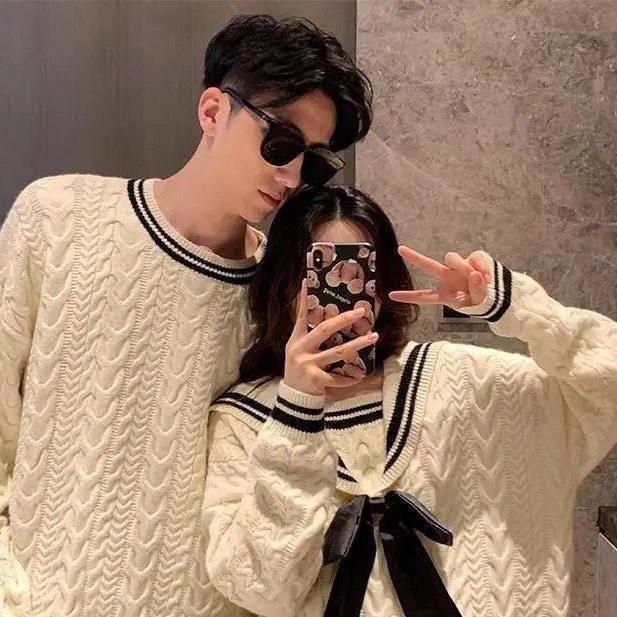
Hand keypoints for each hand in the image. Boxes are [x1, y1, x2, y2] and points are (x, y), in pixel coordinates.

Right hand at [284, 280, 378, 395]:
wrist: (294, 400)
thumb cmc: (301, 372)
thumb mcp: (299, 352)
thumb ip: (309, 337)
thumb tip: (325, 317)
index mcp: (296, 340)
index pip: (301, 316)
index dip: (303, 299)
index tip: (306, 282)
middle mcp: (300, 349)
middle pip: (325, 329)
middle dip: (344, 319)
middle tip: (361, 311)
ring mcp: (307, 364)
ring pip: (338, 351)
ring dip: (358, 344)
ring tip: (374, 337)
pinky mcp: (315, 379)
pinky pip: (338, 376)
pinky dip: (350, 377)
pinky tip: (359, 376)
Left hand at [388, 247, 491, 308]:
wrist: (500, 295)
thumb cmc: (483, 301)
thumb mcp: (478, 303)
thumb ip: (476, 291)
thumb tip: (475, 274)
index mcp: (445, 294)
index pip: (424, 296)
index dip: (408, 297)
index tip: (391, 296)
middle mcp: (448, 278)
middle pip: (429, 266)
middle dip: (415, 257)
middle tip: (400, 249)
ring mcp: (460, 266)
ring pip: (453, 259)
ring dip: (466, 268)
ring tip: (479, 279)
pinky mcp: (474, 257)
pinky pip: (475, 258)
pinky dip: (483, 267)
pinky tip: (488, 276)